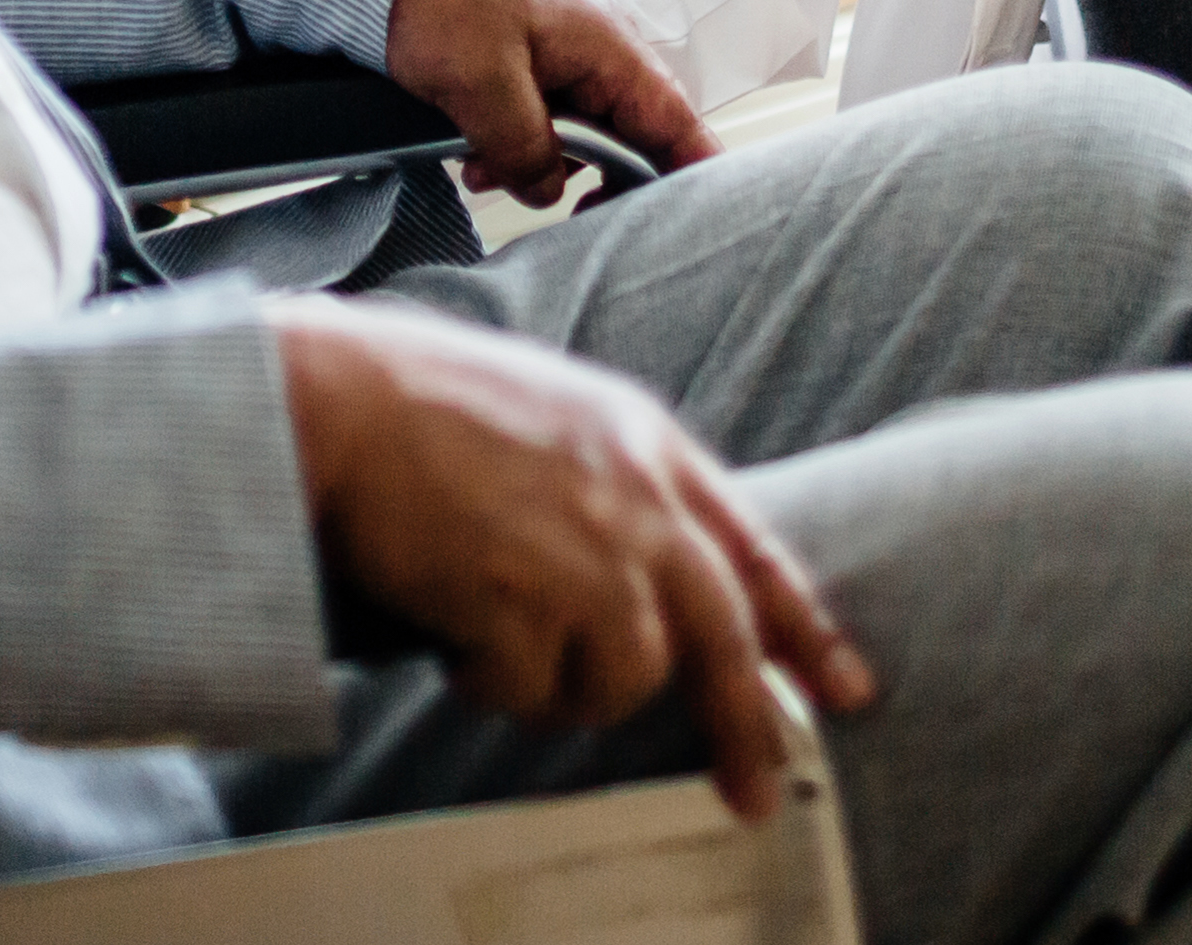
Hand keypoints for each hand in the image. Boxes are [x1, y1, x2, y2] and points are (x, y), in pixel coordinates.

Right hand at [270, 296, 873, 818]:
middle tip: (756, 793)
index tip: (848, 687)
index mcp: (651, 448)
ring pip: (622, 683)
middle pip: (724, 641)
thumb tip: (651, 576)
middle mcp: (639, 503)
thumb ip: (617, 484)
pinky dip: (490, 683)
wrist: (343, 397)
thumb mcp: (560, 413)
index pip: (755, 550)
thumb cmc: (426, 402)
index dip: (806, 626)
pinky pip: (530, 694)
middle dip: (748, 727)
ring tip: (497, 637)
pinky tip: (454, 633)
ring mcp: (589, 554)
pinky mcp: (528, 601)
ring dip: (562, 687)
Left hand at [385, 0, 713, 205]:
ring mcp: (566, 56)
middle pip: (634, 135)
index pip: (676, 120)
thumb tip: (546, 191)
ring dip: (544, 164)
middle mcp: (599, 51)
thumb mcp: (483, 82)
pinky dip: (518, 145)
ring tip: (489, 174)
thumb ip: (525, 147)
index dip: (694, 171)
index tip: (700, 219)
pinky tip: (477, 156)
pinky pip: (546, 118)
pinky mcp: (532, 64)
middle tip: (577, 220)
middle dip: (603, 182)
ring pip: (584, 133)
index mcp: (607, 46)